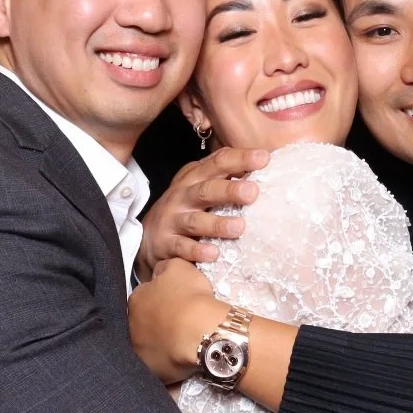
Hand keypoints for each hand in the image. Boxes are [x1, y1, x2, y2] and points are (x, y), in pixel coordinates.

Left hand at [128, 258, 224, 383]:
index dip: (161, 299)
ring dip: (161, 342)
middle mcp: (131, 326)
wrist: (203, 333)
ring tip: (183, 341)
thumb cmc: (191, 298)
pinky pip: (160, 365)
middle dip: (158, 321)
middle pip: (144, 321)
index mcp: (136, 300)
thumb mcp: (178, 267)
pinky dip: (168, 361)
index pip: (144, 297)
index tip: (176, 302)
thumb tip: (160, 270)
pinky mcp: (153, 371)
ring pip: (150, 344)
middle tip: (179, 321)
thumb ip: (165, 266)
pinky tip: (183, 356)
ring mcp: (140, 351)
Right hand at [134, 147, 268, 279]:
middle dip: (229, 190)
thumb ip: (226, 176)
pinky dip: (197, 251)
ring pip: (195, 221)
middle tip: (253, 192)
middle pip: (206, 190)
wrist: (147, 236)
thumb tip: (265, 164)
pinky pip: (182, 247)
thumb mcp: (202, 187)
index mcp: (195, 178)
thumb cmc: (186, 208)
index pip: (218, 163)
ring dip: (217, 224)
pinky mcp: (166, 243)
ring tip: (239, 227)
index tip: (264, 158)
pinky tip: (213, 253)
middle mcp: (182, 196)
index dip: (240, 159)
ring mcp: (172, 220)